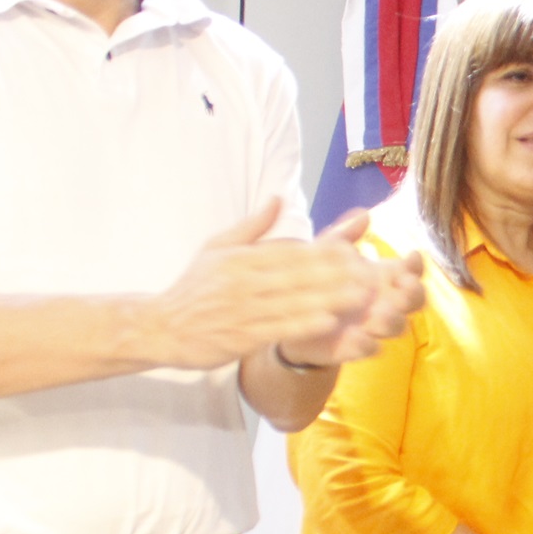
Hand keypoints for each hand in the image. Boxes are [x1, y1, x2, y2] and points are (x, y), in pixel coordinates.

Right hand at [141, 202, 381, 370]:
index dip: (323, 251)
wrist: (160, 327)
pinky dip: (304, 324)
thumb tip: (278, 198)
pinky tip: (330, 322)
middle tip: (372, 273)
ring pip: (293, 302)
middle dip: (336, 274)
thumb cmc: (194, 288)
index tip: (355, 250)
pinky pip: (278, 328)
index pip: (289, 251)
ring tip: (362, 297)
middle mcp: (243, 280)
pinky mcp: (241, 336)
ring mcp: (243, 309)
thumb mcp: (217, 248)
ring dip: (329, 299)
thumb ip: (252, 226)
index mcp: (241, 258)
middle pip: (297, 275)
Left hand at [268, 210, 427, 368]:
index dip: (416, 266)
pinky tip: (358, 336)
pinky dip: (366, 345)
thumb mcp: (325, 253)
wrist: (290, 316)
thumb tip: (363, 213)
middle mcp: (384, 302)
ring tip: (379, 315)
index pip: (411, 271)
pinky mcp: (355, 348)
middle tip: (405, 287)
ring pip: (396, 327)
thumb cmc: (316, 279)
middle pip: (414, 301)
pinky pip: (368, 349)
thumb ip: (345, 235)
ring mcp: (372, 327)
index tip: (412, 256)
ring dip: (392, 320)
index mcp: (382, 277)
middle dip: (414, 294)